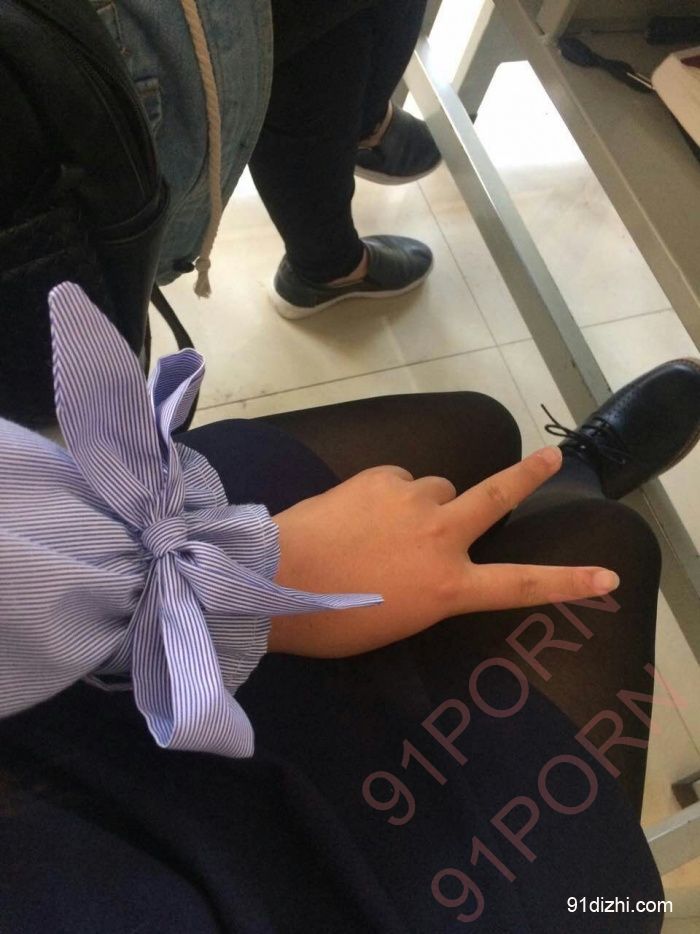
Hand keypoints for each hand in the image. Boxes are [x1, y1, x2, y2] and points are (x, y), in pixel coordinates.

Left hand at [269, 446, 619, 657]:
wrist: (275, 580)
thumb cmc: (333, 621)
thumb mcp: (397, 621)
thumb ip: (428, 588)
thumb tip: (429, 561)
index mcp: (448, 586)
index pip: (521, 585)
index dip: (568, 583)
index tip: (607, 578)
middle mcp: (441, 536)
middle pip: (497, 497)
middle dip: (529, 475)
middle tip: (551, 457)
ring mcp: (413, 498)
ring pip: (439, 487)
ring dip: (426, 502)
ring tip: (387, 524)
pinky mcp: (381, 476)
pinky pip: (400, 480)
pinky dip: (390, 493)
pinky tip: (360, 510)